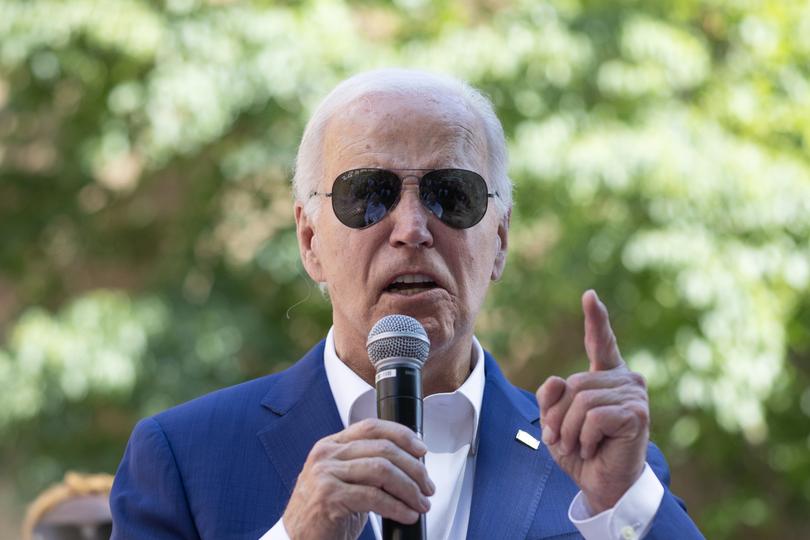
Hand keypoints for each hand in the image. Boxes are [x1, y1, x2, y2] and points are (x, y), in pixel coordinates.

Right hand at [282, 418, 434, 539]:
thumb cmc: (324, 513)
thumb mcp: (344, 481)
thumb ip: (367, 466)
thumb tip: (408, 466)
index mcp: (331, 445)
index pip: (372, 426)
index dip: (402, 434)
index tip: (421, 449)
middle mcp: (327, 454)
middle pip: (383, 449)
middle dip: (413, 468)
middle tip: (427, 487)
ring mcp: (325, 474)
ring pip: (382, 470)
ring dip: (409, 489)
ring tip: (421, 503)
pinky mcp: (329, 496)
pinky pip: (373, 497)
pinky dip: (397, 507)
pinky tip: (406, 514)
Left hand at [536, 290, 648, 512]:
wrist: (602, 484)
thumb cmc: (581, 450)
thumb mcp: (555, 420)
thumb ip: (552, 396)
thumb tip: (557, 381)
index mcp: (606, 376)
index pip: (600, 342)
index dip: (595, 319)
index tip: (589, 295)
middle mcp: (625, 380)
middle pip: (573, 384)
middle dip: (559, 417)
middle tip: (565, 439)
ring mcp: (634, 395)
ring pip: (580, 401)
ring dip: (569, 430)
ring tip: (579, 445)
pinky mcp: (637, 414)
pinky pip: (593, 417)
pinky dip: (583, 437)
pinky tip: (593, 447)